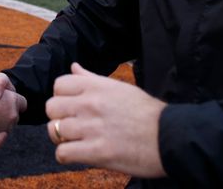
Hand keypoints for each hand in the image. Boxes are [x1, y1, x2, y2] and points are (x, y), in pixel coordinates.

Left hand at [45, 63, 167, 178]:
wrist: (170, 137)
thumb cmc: (147, 112)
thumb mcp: (119, 88)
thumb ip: (92, 79)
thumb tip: (73, 67)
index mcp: (96, 86)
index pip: (59, 85)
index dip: (62, 97)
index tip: (71, 106)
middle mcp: (90, 103)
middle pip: (51, 108)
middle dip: (59, 117)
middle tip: (72, 125)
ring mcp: (91, 128)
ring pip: (54, 130)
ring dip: (63, 138)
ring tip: (77, 141)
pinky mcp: (96, 152)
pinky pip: (62, 153)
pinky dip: (67, 155)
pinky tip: (79, 154)